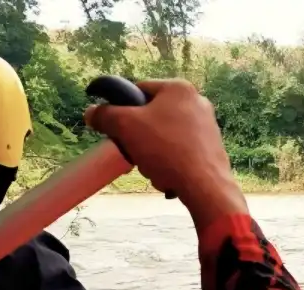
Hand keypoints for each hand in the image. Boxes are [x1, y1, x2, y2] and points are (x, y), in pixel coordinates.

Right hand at [85, 79, 247, 227]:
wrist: (205, 186)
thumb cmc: (166, 149)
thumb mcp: (125, 127)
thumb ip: (105, 116)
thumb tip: (92, 113)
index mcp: (178, 88)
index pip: (138, 90)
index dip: (122, 109)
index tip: (116, 128)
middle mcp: (197, 101)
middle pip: (151, 116)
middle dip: (138, 137)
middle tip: (135, 152)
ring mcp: (207, 126)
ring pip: (164, 137)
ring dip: (152, 154)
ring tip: (154, 167)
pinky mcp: (212, 148)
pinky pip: (180, 152)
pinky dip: (170, 163)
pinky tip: (168, 176)